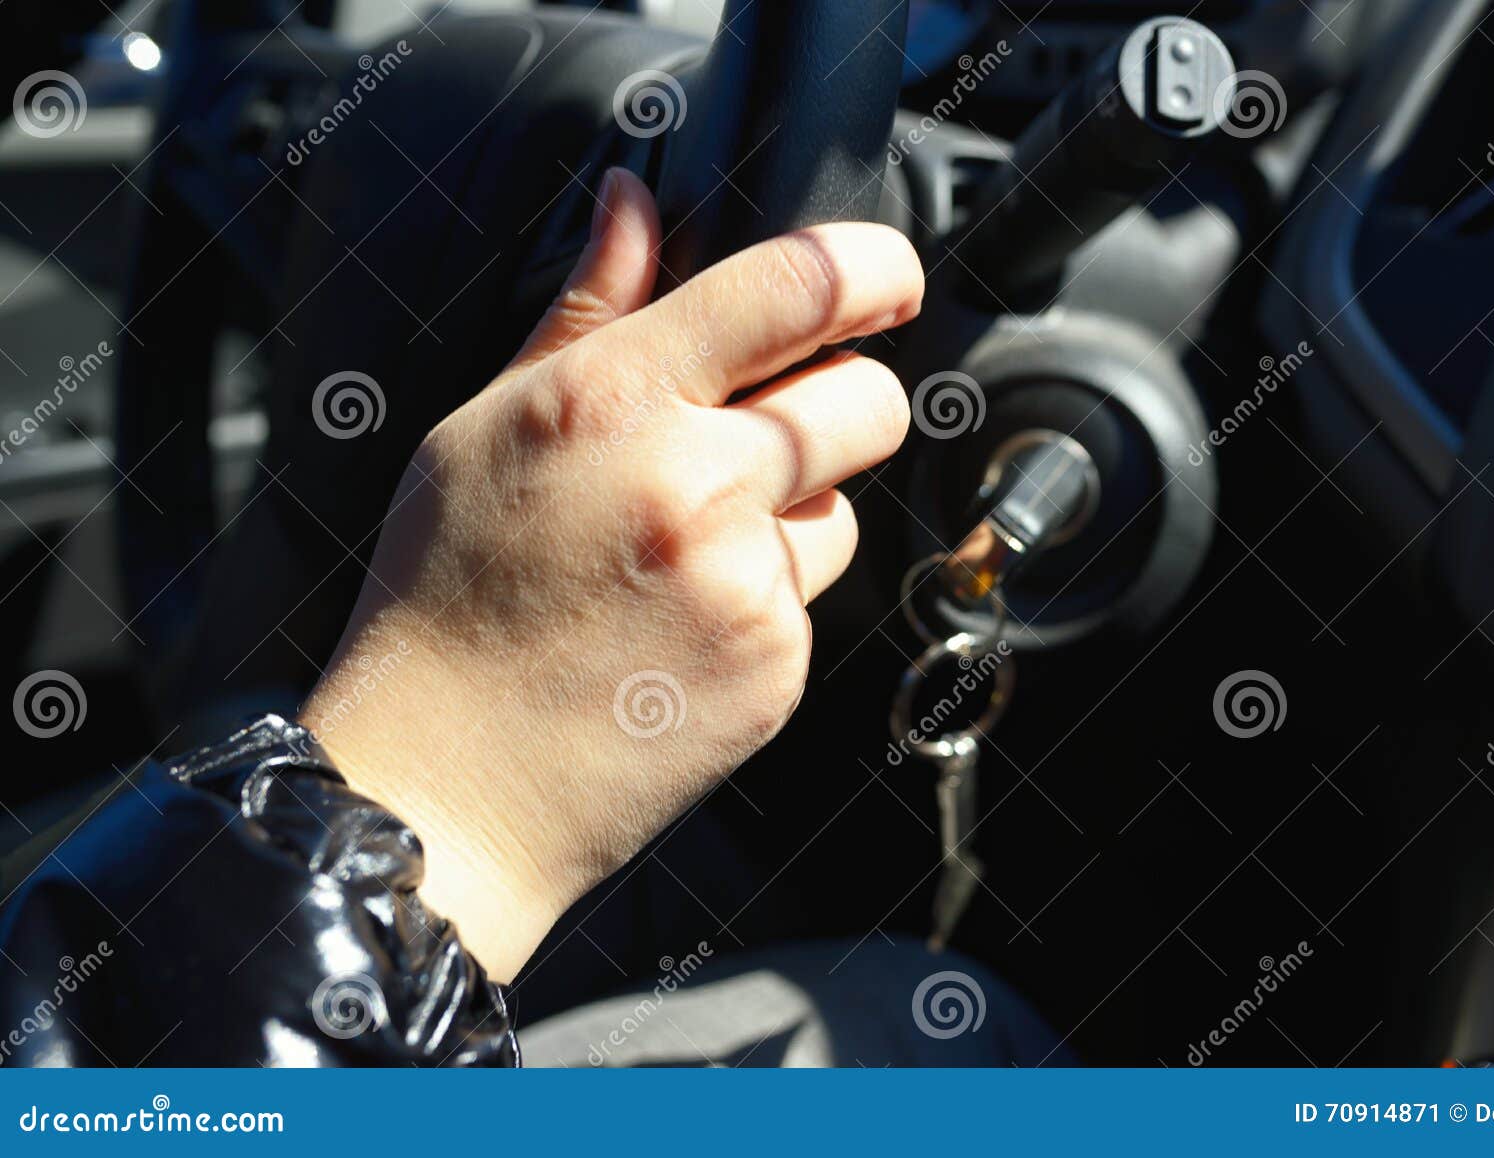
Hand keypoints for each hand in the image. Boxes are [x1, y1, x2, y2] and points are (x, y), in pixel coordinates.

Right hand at [300, 169, 923, 980]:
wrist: (444, 789)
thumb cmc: (447, 601)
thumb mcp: (485, 430)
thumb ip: (585, 312)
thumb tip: (634, 203)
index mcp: (613, 400)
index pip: (796, 286)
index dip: (869, 267)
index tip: (887, 279)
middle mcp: (694, 482)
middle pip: (867, 401)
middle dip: (838, 406)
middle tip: (762, 441)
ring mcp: (743, 584)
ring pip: (844, 509)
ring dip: (793, 517)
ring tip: (679, 562)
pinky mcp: (775, 668)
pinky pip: (812, 600)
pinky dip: (766, 604)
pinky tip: (676, 631)